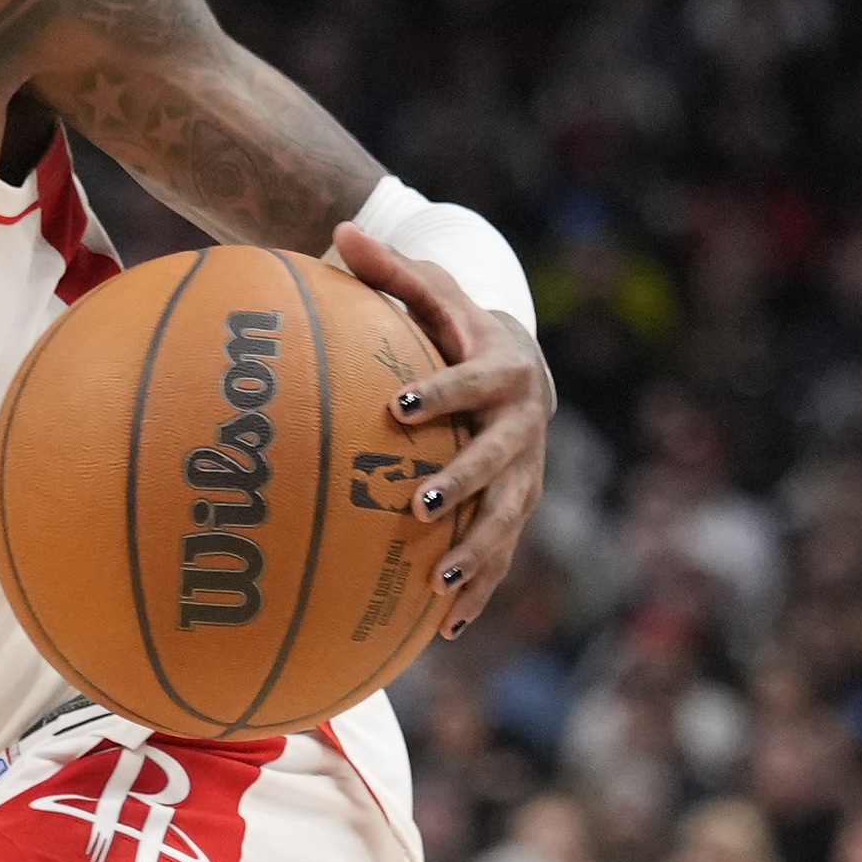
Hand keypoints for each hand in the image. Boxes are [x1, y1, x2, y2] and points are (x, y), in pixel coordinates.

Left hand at [336, 220, 551, 638]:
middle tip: (418, 503)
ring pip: (507, 517)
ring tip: (439, 580)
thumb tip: (335, 233)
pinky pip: (501, 555)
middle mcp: (523, 425)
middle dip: (463, 482)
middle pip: (498, 458)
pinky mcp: (518, 508)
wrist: (521, 364)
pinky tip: (445, 628)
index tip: (399, 406)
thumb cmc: (456, 325)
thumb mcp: (429, 291)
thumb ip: (388, 269)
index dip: (440, 393)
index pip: (471, 382)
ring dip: (477, 551)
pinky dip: (478, 590)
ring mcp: (526, 472)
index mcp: (501, 369)